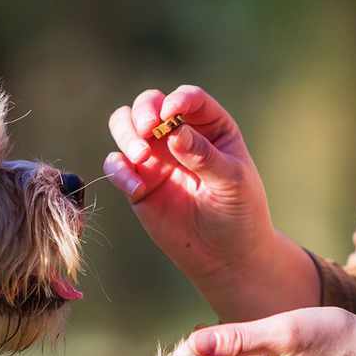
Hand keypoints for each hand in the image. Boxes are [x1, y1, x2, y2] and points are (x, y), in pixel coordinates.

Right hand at [104, 85, 318, 321]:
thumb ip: (203, 156)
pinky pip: (116, 166)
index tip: (171, 115)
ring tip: (140, 157)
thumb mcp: (231, 181)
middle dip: (143, 111)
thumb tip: (174, 132)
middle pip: (149, 104)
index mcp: (210, 126)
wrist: (226, 256)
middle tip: (146, 130)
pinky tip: (136, 189)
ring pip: (125, 127)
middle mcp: (178, 135)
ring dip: (126, 135)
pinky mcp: (138, 184)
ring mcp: (156, 159)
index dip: (177, 100)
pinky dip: (118, 171)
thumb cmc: (239, 213)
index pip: (189, 99)